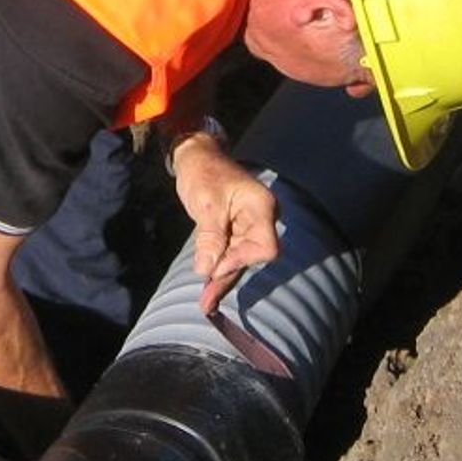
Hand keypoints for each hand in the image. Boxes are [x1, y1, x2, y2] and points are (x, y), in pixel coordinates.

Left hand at [170, 134, 278, 312]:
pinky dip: (218, 269)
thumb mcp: (205, 204)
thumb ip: (210, 237)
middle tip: (205, 302)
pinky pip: (230, 254)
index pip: (265, 247)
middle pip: (252, 257)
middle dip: (228, 276)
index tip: (215, 264)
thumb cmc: (203, 172)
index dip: (242, 260)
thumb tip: (207, 270)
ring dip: (221, 278)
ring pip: (239, 259)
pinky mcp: (236, 231)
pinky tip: (208, 290)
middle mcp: (261, 219)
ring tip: (205, 303)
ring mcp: (249, 226)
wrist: (196, 158)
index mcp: (261, 207)